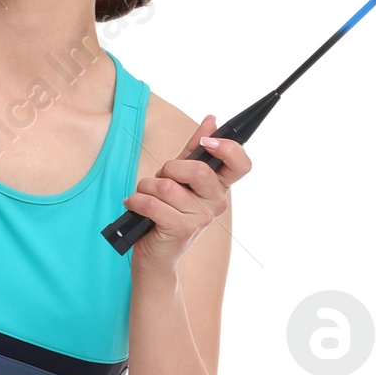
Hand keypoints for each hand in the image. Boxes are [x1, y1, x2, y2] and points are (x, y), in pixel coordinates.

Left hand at [124, 113, 249, 259]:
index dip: (228, 149)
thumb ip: (194, 149)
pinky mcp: (181, 230)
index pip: (241, 164)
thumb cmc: (167, 212)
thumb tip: (211, 120)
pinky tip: (134, 205)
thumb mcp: (180, 177)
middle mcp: (216, 202)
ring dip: (146, 187)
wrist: (155, 254)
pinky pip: (153, 204)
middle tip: (161, 178)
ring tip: (144, 196)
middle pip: (199, 170)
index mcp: (219, 187)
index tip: (208, 143)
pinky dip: (137, 201)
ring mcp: (201, 218)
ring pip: (167, 187)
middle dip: (169, 169)